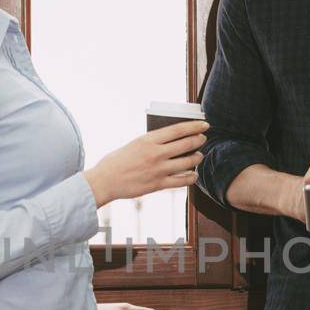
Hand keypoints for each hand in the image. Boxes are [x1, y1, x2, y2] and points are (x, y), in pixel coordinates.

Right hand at [84, 120, 208, 208]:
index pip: (178, 130)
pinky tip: (194, 175)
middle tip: (203, 139)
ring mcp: (158, 170)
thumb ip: (152, 142)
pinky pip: (181, 181)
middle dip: (199, 140)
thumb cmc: (117, 161)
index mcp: (148, 140)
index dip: (194, 126)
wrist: (104, 181)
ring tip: (200, 155)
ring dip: (197, 158)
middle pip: (186, 144)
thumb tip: (171, 139)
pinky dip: (191, 177)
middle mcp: (155, 154)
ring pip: (187, 162)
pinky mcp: (158, 185)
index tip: (204, 125)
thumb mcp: (134, 144)